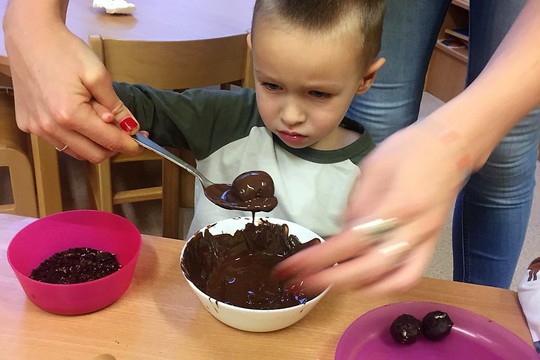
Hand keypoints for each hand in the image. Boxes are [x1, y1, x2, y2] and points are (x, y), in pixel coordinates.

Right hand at [4, 17, 139, 161]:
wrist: (30, 36)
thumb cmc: (64, 51)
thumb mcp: (98, 76)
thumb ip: (116, 106)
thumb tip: (131, 127)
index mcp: (69, 114)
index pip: (109, 141)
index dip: (129, 145)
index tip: (140, 144)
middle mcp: (50, 127)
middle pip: (94, 154)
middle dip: (113, 146)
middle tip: (124, 132)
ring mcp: (36, 128)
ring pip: (76, 151)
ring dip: (94, 142)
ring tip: (100, 118)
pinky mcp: (27, 124)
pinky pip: (59, 142)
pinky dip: (75, 137)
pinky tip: (80, 117)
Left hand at [274, 121, 469, 295]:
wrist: (452, 146)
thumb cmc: (409, 149)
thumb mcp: (372, 168)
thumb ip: (356, 205)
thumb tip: (342, 232)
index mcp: (395, 206)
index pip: (350, 242)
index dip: (319, 258)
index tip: (294, 266)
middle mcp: (413, 230)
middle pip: (369, 269)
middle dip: (330, 280)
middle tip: (301, 282)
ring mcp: (425, 240)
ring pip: (393, 281)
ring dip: (358, 287)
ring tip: (330, 282)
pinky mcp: (430, 243)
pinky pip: (409, 275)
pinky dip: (385, 285)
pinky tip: (364, 282)